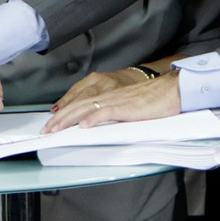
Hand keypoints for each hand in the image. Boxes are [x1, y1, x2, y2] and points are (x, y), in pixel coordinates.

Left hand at [43, 69, 180, 132]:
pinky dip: (93, 118)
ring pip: (87, 108)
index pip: (82, 103)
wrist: (173, 90)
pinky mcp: (127, 107)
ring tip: (55, 129)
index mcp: (111, 96)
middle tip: (46, 130)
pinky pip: (106, 112)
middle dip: (60, 118)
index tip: (54, 123)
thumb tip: (102, 128)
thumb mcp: (132, 108)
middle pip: (79, 105)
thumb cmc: (158, 100)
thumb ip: (117, 116)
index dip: (66, 113)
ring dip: (68, 119)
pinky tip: (83, 126)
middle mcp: (110, 96)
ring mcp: (118, 100)